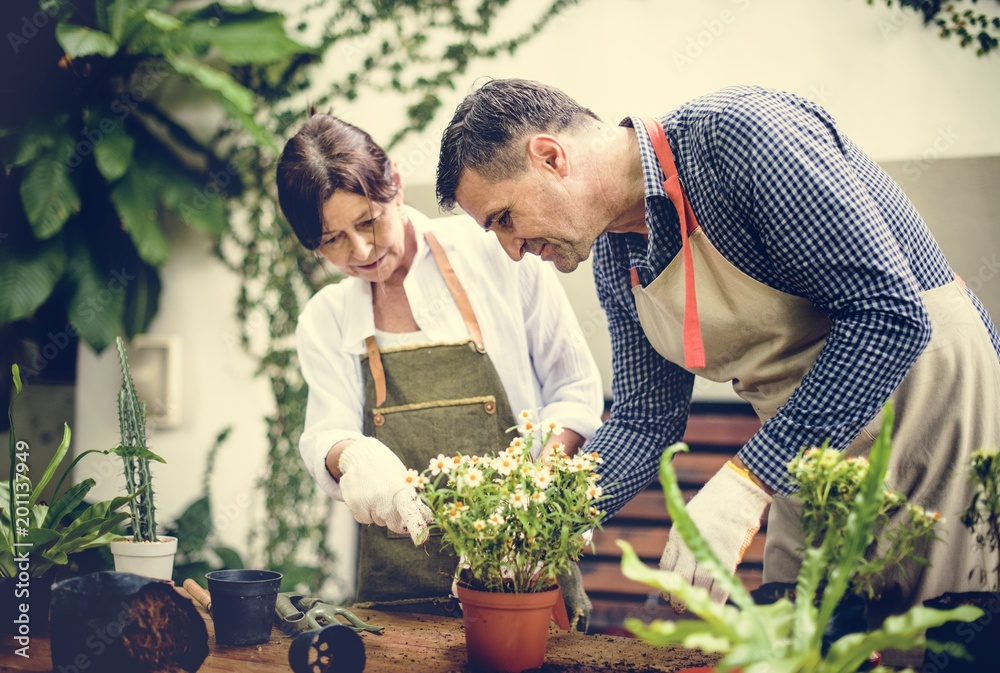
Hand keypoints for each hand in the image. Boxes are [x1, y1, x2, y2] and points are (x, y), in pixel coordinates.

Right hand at [338, 437, 432, 544]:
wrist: (361, 455)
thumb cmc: (389, 471)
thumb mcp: (404, 481)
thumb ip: (415, 502)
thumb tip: (431, 519)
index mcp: (401, 491)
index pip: (411, 513)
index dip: (416, 528)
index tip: (421, 541)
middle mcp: (384, 498)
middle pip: (395, 525)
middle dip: (396, 518)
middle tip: (391, 499)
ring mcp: (368, 502)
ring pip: (379, 522)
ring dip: (379, 512)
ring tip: (376, 492)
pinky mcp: (354, 504)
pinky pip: (364, 519)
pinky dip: (365, 511)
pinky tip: (365, 495)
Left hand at [659, 462, 771, 605]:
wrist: (736, 490)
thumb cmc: (715, 502)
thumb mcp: (690, 517)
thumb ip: (686, 538)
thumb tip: (686, 561)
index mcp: (677, 534)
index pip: (665, 565)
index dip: (666, 582)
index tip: (668, 592)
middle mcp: (688, 544)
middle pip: (679, 578)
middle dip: (677, 596)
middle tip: (680, 606)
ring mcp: (708, 550)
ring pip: (698, 585)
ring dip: (697, 599)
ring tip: (696, 607)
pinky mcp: (728, 555)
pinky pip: (719, 584)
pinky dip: (717, 598)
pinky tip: (716, 606)